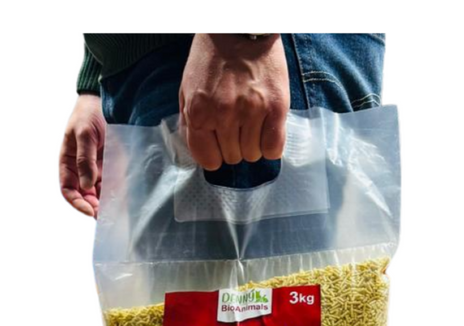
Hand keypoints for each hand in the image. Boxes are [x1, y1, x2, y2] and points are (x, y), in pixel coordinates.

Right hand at [59, 94, 105, 217]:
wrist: (106, 101)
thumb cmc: (88, 114)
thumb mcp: (84, 134)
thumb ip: (85, 160)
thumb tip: (87, 185)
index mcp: (67, 163)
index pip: (68, 190)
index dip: (77, 202)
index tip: (89, 210)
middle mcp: (81, 170)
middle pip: (84, 196)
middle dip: (93, 207)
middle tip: (105, 215)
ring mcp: (96, 170)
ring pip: (99, 195)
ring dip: (105, 204)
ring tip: (114, 212)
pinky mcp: (111, 168)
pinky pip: (112, 186)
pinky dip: (116, 195)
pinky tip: (122, 201)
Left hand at [179, 34, 289, 170]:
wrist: (240, 27)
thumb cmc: (212, 58)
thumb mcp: (188, 89)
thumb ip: (189, 123)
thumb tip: (201, 154)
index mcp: (199, 113)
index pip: (209, 160)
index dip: (215, 154)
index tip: (219, 143)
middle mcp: (224, 115)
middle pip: (233, 158)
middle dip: (234, 145)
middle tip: (237, 124)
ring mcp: (252, 112)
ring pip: (253, 154)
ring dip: (253, 143)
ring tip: (252, 120)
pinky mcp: (275, 107)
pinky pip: (274, 148)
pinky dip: (271, 145)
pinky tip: (267, 129)